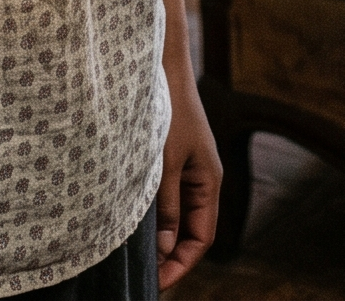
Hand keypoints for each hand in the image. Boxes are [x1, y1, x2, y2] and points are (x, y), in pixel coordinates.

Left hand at [156, 66, 221, 287]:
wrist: (164, 66)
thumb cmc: (168, 110)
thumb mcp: (166, 162)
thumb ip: (166, 206)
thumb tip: (164, 250)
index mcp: (209, 181)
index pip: (201, 238)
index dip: (182, 264)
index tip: (159, 283)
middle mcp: (202, 178)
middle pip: (191, 230)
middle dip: (171, 256)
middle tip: (144, 276)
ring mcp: (188, 167)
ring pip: (178, 214)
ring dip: (162, 236)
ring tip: (138, 256)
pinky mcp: (173, 157)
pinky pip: (168, 195)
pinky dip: (156, 213)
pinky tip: (135, 221)